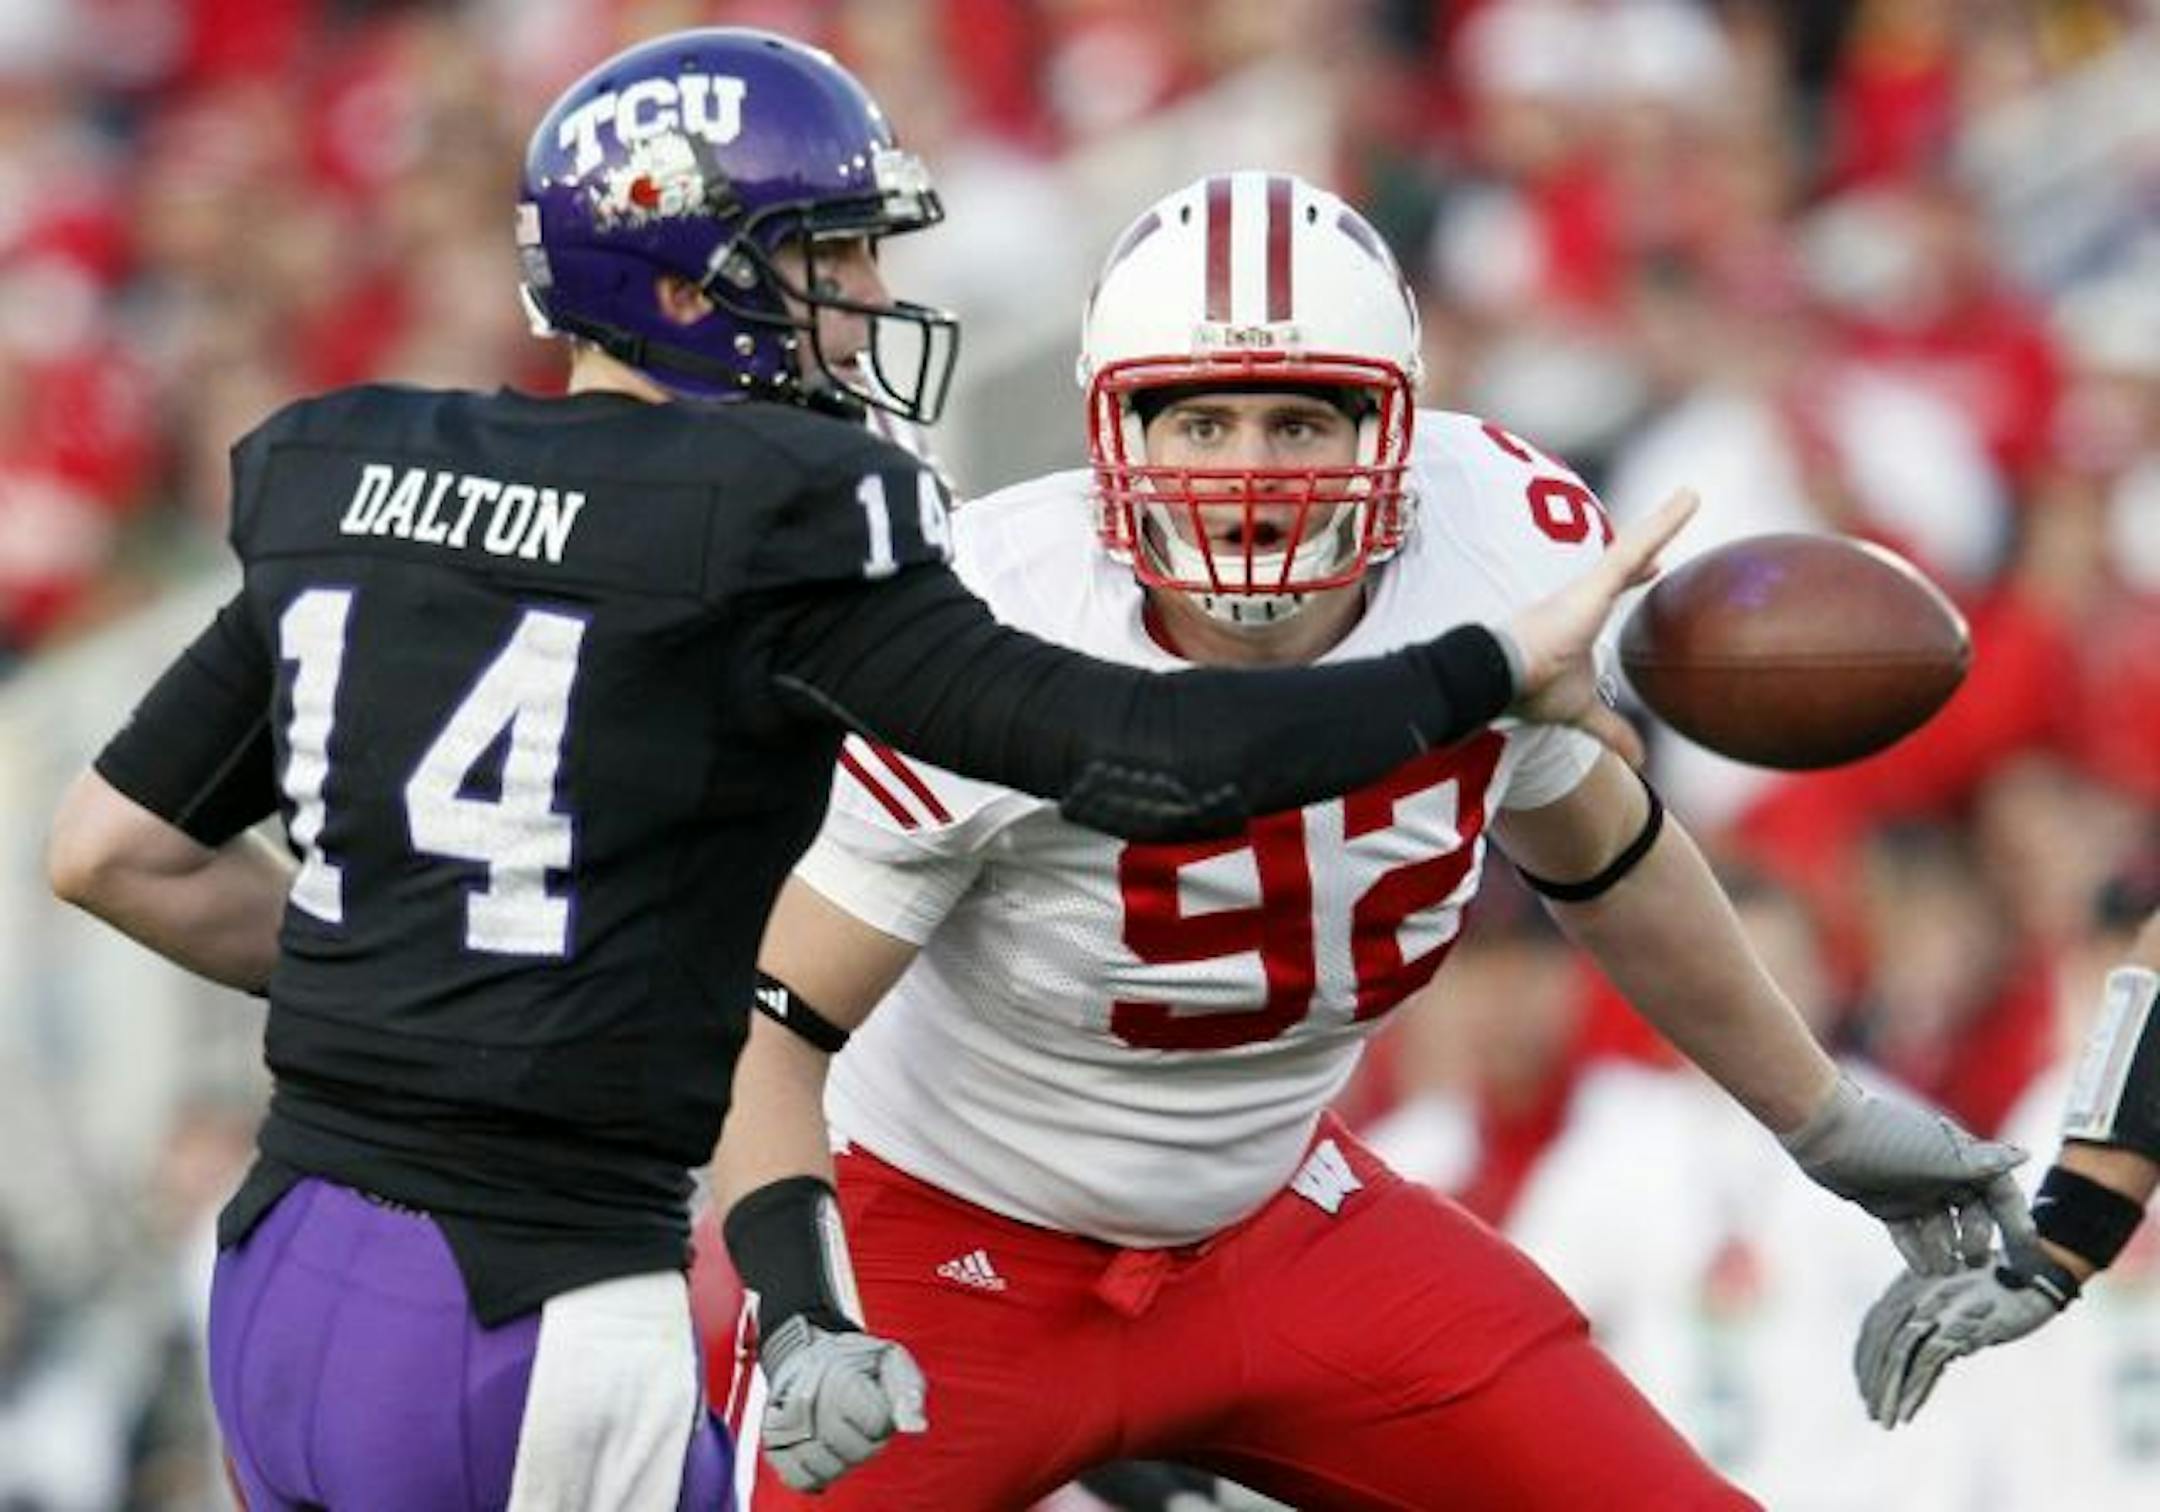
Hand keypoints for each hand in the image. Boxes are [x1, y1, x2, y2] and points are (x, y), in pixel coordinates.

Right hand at [758, 1314, 927, 1491]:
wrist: (806, 1354)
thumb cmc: (855, 1362)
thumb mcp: (889, 1361)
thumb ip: (908, 1391)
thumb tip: (916, 1427)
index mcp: (839, 1378)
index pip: (877, 1423)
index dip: (884, 1418)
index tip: (875, 1402)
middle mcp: (807, 1403)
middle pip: (856, 1451)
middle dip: (868, 1440)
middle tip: (860, 1419)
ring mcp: (786, 1426)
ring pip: (829, 1469)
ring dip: (844, 1458)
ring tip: (841, 1432)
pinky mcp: (773, 1445)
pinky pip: (800, 1480)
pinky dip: (817, 1473)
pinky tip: (825, 1452)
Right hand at [1504, 489, 1697, 760]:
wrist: (1503, 679)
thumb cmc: (1532, 690)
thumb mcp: (1582, 710)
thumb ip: (1611, 729)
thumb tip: (1639, 761)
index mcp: (1579, 618)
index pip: (1613, 590)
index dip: (1635, 578)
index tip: (1655, 569)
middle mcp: (1585, 596)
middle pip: (1625, 561)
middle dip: (1649, 542)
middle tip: (1675, 517)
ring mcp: (1590, 586)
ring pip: (1636, 544)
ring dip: (1666, 518)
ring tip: (1694, 493)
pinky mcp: (1595, 582)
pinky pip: (1637, 544)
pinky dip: (1665, 521)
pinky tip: (1690, 498)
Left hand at [1779, 1076, 2036, 1274]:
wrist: (1826, 1134)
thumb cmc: (1887, 1140)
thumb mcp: (1938, 1156)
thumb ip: (1982, 1164)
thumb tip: (2025, 1155)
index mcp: (1959, 1156)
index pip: (1998, 1190)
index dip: (2013, 1217)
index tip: (2025, 1245)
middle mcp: (1940, 1172)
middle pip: (1972, 1213)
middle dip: (1976, 1238)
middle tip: (1973, 1261)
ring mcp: (1913, 1189)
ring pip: (1940, 1227)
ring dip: (1945, 1249)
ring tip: (1944, 1270)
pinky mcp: (1886, 1202)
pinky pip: (1909, 1232)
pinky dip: (1917, 1251)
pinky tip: (1923, 1270)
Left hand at [1853, 1254, 2074, 1425]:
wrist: (2036, 1267)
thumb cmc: (2001, 1280)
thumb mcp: (1957, 1289)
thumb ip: (1934, 1311)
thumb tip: (1923, 1349)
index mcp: (1913, 1282)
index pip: (1876, 1323)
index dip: (1865, 1356)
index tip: (1862, 1382)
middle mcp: (1918, 1294)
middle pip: (1881, 1341)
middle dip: (1872, 1378)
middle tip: (1870, 1409)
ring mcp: (1937, 1311)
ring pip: (1898, 1355)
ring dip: (1888, 1391)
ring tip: (1884, 1420)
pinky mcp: (1961, 1328)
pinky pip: (1926, 1364)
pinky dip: (1913, 1391)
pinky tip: (1906, 1413)